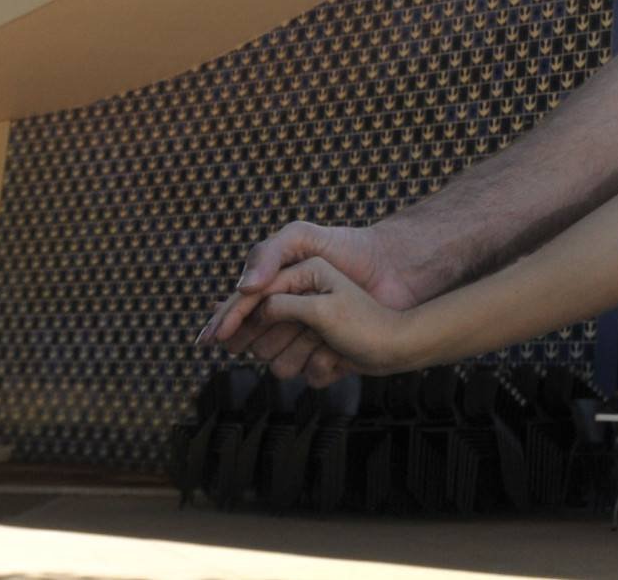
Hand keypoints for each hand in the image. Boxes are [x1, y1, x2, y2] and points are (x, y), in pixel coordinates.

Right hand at [233, 254, 420, 380]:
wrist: (403, 276)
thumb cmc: (355, 252)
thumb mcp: (307, 241)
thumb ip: (271, 258)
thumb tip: (245, 288)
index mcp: (280, 288)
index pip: (243, 310)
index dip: (227, 323)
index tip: (214, 338)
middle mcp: (290, 315)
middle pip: (256, 343)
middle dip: (270, 338)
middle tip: (297, 326)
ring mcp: (309, 338)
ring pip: (281, 365)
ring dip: (299, 353)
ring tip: (323, 336)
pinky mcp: (329, 356)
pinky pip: (311, 376)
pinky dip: (325, 366)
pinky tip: (341, 352)